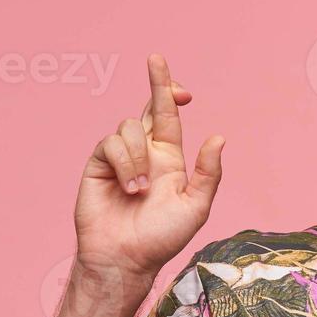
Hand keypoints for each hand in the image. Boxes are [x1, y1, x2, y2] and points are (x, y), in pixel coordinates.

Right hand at [74, 53, 224, 280]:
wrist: (125, 258)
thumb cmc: (161, 238)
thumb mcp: (195, 207)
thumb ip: (208, 173)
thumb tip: (218, 137)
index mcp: (168, 158)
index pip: (169, 116)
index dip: (170, 93)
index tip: (182, 86)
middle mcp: (144, 152)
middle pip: (148, 107)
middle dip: (155, 81)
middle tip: (157, 59)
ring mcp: (120, 157)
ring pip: (130, 127)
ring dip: (139, 157)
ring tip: (140, 190)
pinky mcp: (98, 164)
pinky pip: (111, 144)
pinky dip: (124, 163)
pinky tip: (129, 188)